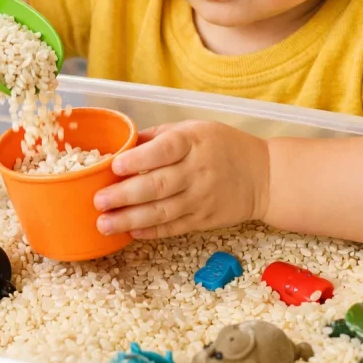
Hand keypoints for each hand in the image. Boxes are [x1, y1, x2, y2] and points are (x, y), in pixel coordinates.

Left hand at [93, 120, 270, 239]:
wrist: (264, 176)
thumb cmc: (224, 146)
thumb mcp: (194, 129)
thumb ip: (159, 137)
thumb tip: (122, 145)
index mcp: (193, 142)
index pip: (165, 150)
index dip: (139, 159)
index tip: (116, 166)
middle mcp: (197, 171)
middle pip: (158, 185)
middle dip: (124, 195)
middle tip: (98, 202)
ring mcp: (201, 198)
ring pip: (162, 212)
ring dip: (130, 220)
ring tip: (104, 224)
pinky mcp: (205, 219)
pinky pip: (174, 228)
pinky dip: (151, 232)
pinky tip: (131, 233)